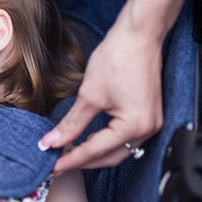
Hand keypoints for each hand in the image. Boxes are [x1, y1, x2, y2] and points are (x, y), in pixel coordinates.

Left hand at [39, 17, 163, 171]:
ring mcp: (150, 123)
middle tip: (57, 163)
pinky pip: (125, 138)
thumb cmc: (120, 57)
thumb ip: (71, 123)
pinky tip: (88, 141)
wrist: (139, 35)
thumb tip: (53, 141)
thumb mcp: (89, 95)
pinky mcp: (147, 116)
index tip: (51, 165)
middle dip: (82, 161)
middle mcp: (147, 129)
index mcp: (134, 126)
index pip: (96, 152)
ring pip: (118, 150)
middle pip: (110, 157)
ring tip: (68, 153)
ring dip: (94, 153)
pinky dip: (105, 142)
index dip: (70, 160)